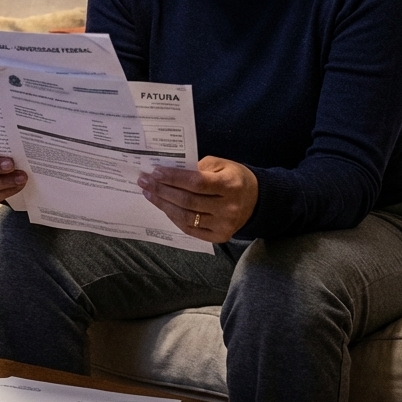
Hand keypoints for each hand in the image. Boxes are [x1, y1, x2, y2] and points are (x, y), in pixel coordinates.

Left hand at [137, 156, 257, 242]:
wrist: (257, 200)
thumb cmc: (234, 177)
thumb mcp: (221, 164)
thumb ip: (197, 167)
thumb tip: (169, 173)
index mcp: (230, 185)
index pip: (196, 182)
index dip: (174, 178)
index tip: (155, 172)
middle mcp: (228, 207)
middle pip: (188, 201)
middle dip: (162, 191)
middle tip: (144, 182)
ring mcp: (224, 225)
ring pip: (186, 217)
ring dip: (163, 205)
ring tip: (149, 194)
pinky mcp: (220, 237)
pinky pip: (190, 229)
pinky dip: (174, 218)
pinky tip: (164, 207)